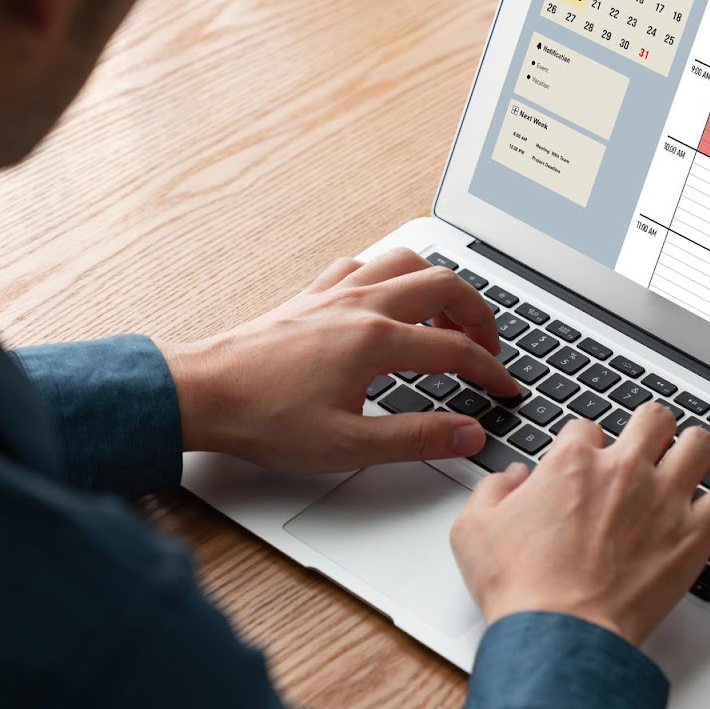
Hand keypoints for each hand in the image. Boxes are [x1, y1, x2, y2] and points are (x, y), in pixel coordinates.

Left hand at [161, 248, 519, 471]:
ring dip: (440, 285)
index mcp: (375, 340)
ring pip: (406, 263)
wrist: (202, 393)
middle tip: (491, 347)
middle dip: (479, 314)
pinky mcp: (310, 296)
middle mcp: (359, 305)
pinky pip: (364, 265)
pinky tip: (389, 298)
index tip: (507, 389)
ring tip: (452, 316)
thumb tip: (468, 434)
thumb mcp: (348, 445)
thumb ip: (417, 438)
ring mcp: (333, 294)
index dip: (491, 371)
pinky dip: (391, 275)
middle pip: (443, 286)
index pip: (456, 349)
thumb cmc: (263, 419)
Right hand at [450, 408, 709, 646]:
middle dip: (648, 430)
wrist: (560, 635)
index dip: (585, 446)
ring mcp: (665, 499)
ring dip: (694, 449)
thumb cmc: (521, 588)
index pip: (587, 427)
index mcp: (572, 462)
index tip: (585, 465)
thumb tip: (511, 479)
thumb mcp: (473, 530)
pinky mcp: (694, 534)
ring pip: (699, 442)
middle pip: (652, 418)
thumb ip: (491, 491)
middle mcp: (624, 470)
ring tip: (688, 462)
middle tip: (644, 449)